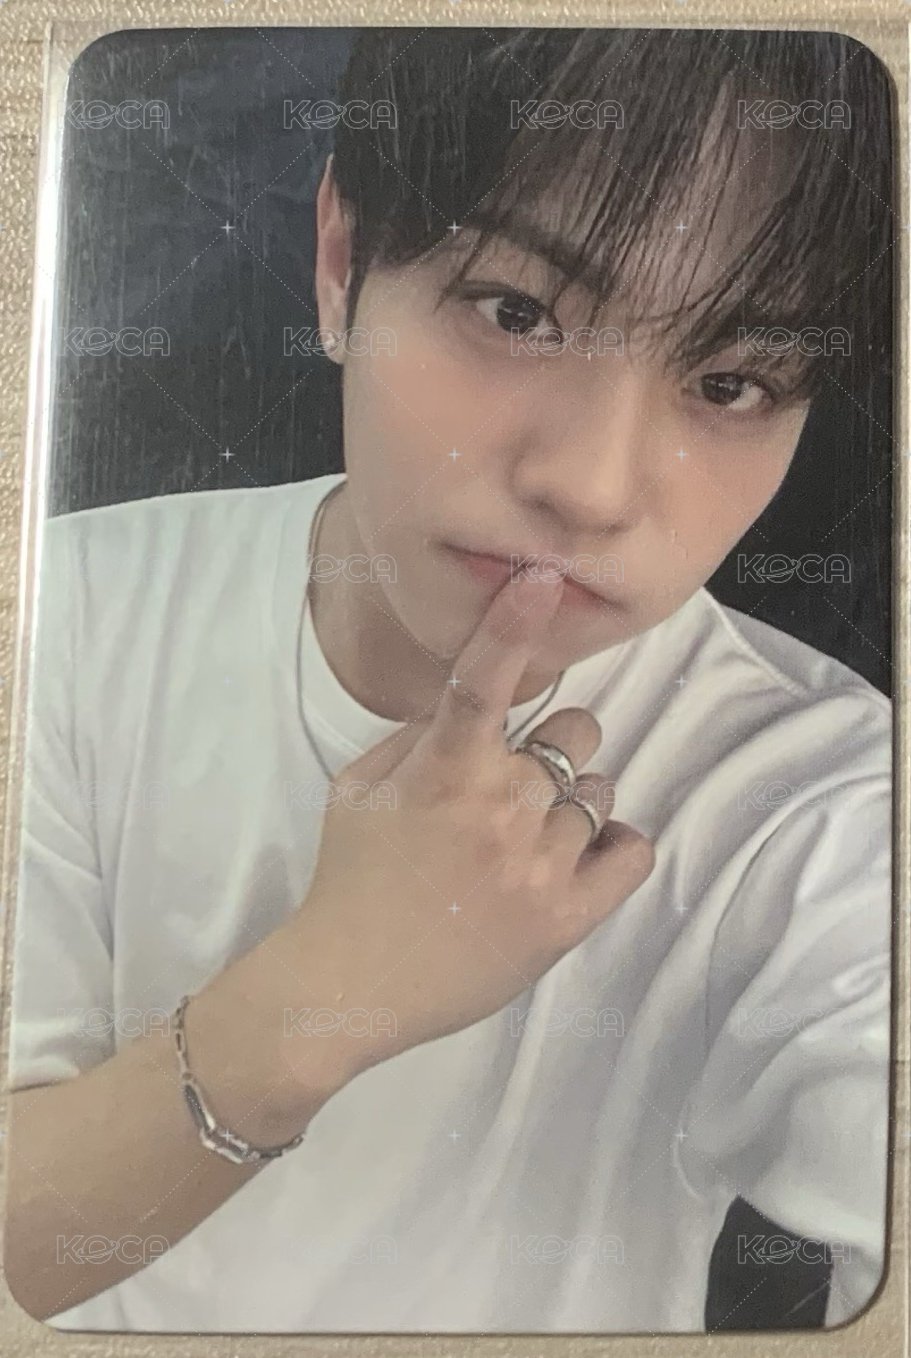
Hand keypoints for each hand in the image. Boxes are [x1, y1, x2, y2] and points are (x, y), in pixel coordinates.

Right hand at [293, 572, 654, 1076]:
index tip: (542, 578)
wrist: (350, 987)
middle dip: (552, 748)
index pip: (484, 681)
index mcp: (445, 770)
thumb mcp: (358, 790)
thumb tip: (470, 707)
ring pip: (598, 793)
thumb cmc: (349, 880)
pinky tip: (581, 855)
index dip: (514, 623)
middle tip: (512, 788)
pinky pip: (632, 851)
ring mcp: (541, 864)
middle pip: (574, 735)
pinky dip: (616, 845)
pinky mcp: (568, 917)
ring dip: (571, 804)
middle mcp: (501, 807)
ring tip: (527, 843)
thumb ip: (417, 738)